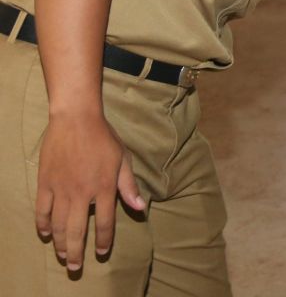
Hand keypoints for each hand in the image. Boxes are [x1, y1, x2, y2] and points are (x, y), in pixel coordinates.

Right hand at [35, 113, 145, 271]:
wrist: (76, 120)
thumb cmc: (104, 138)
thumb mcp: (122, 160)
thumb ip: (129, 186)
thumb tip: (141, 208)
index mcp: (103, 187)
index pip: (104, 223)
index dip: (103, 241)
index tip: (101, 252)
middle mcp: (81, 193)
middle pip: (76, 231)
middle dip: (76, 252)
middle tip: (75, 267)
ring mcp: (61, 189)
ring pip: (57, 225)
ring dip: (59, 243)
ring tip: (62, 256)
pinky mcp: (45, 183)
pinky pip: (41, 210)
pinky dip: (42, 225)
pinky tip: (46, 234)